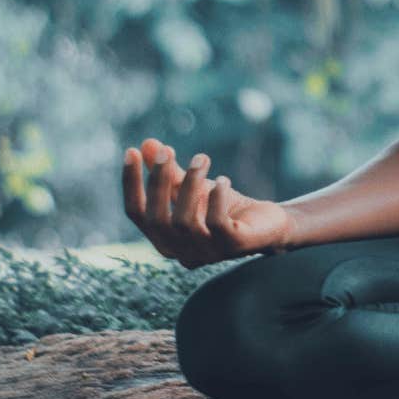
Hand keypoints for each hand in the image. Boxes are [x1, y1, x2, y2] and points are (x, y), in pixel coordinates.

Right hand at [122, 138, 295, 267]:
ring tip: (201, 159)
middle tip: (168, 151)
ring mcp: (207, 253)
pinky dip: (217, 199)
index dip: (131, 183)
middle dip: (159, 182)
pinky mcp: (233, 247)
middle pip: (157, 219)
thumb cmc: (225, 209)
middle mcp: (180, 252)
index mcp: (164, 239)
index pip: (136, 214)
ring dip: (190, 184)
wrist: (268, 225)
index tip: (132, 151)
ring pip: (184, 221)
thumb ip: (170, 173)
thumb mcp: (194, 188)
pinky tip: (223, 181)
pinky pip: (217, 224)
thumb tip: (147, 144)